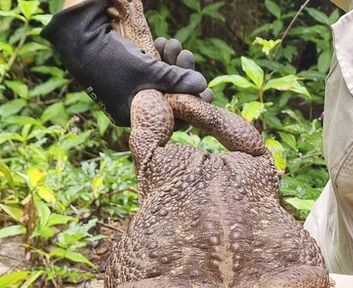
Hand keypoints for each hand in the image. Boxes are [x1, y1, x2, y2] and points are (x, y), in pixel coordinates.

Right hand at [41, 0, 206, 125]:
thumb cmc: (111, 60)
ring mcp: (131, 88)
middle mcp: (133, 105)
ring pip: (163, 81)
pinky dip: (161, 57)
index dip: (191, 105)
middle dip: (182, 76)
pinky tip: (164, 43)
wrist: (77, 36)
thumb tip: (202, 86)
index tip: (208, 92)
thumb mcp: (148, 72)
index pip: (171, 119)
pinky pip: (152, 69)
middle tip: (188, 57)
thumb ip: (177, 80)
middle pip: (169, 97)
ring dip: (173, 62)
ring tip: (175, 44)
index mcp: (134, 116)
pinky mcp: (129, 71)